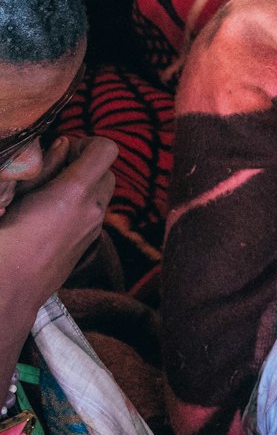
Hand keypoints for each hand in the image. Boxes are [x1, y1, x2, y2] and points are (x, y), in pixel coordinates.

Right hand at [0, 137, 116, 318]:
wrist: (7, 292)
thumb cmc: (5, 241)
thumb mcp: (16, 194)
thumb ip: (45, 164)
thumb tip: (64, 144)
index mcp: (75, 192)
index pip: (106, 149)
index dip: (87, 143)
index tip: (64, 151)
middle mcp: (92, 209)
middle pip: (108, 170)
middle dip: (86, 165)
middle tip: (55, 173)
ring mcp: (93, 229)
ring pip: (102, 193)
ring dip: (85, 186)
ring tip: (51, 195)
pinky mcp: (88, 245)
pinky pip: (94, 214)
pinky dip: (82, 205)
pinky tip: (51, 216)